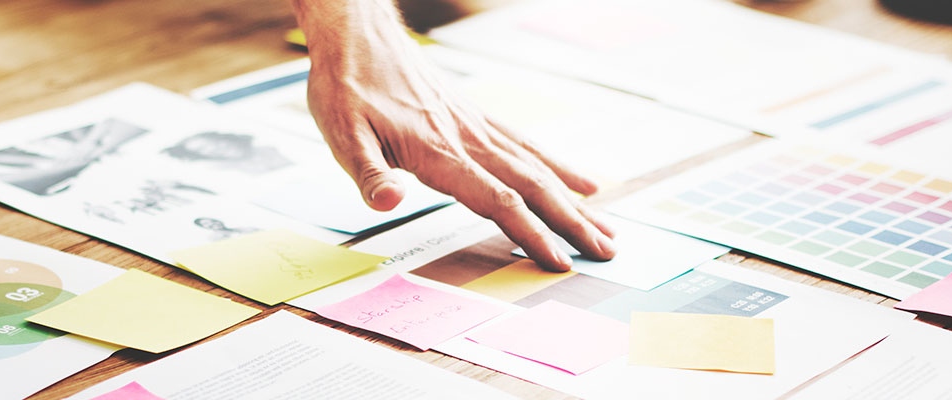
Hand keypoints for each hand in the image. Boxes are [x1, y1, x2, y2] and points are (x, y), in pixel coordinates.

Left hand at [295, 0, 615, 270]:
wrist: (359, 38)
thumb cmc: (347, 88)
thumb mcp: (343, 135)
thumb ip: (369, 173)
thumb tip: (388, 202)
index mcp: (437, 151)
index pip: (497, 199)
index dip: (531, 233)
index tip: (559, 261)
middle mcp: (468, 139)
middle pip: (533, 186)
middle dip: (572, 223)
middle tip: (607, 253)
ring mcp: (477, 127)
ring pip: (538, 167)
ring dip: (575, 201)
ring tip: (608, 229)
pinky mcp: (477, 118)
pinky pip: (528, 145)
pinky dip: (561, 167)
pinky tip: (586, 183)